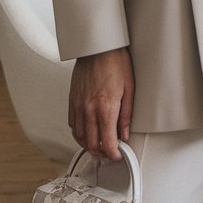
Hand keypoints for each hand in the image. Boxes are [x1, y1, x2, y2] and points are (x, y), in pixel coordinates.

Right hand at [69, 47, 134, 161]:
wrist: (98, 47)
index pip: (108, 142)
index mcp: (106, 108)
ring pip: (79, 136)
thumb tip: (124, 134)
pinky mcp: (72, 100)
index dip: (113, 154)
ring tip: (98, 146)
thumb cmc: (115, 63)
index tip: (117, 155)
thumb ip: (126, 116)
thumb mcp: (129, 90)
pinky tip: (87, 131)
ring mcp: (78, 105)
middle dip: (101, 153)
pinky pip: (72, 124)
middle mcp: (89, 109)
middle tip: (108, 154)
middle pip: (91, 143)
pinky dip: (79, 133)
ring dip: (88, 145)